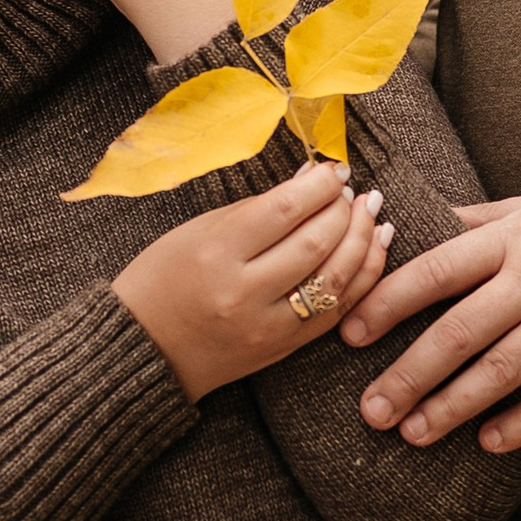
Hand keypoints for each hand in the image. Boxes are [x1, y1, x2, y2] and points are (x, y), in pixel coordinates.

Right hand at [114, 161, 393, 401]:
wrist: (146, 350)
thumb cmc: (164, 278)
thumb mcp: (199, 230)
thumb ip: (257, 209)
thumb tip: (310, 180)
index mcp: (217, 253)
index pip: (285, 210)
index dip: (319, 185)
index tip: (333, 170)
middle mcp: (245, 292)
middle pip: (316, 243)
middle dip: (344, 210)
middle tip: (351, 190)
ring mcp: (269, 325)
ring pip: (336, 278)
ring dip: (362, 240)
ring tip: (369, 213)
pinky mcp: (285, 347)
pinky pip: (338, 309)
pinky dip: (362, 276)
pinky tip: (373, 247)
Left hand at [341, 159, 520, 453]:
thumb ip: (488, 219)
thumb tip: (431, 219)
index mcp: (518, 237)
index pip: (436, 271)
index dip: (388, 303)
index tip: (350, 330)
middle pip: (457, 333)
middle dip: (408, 375)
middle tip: (371, 410)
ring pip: (500, 373)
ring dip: (452, 407)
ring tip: (414, 434)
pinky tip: (489, 443)